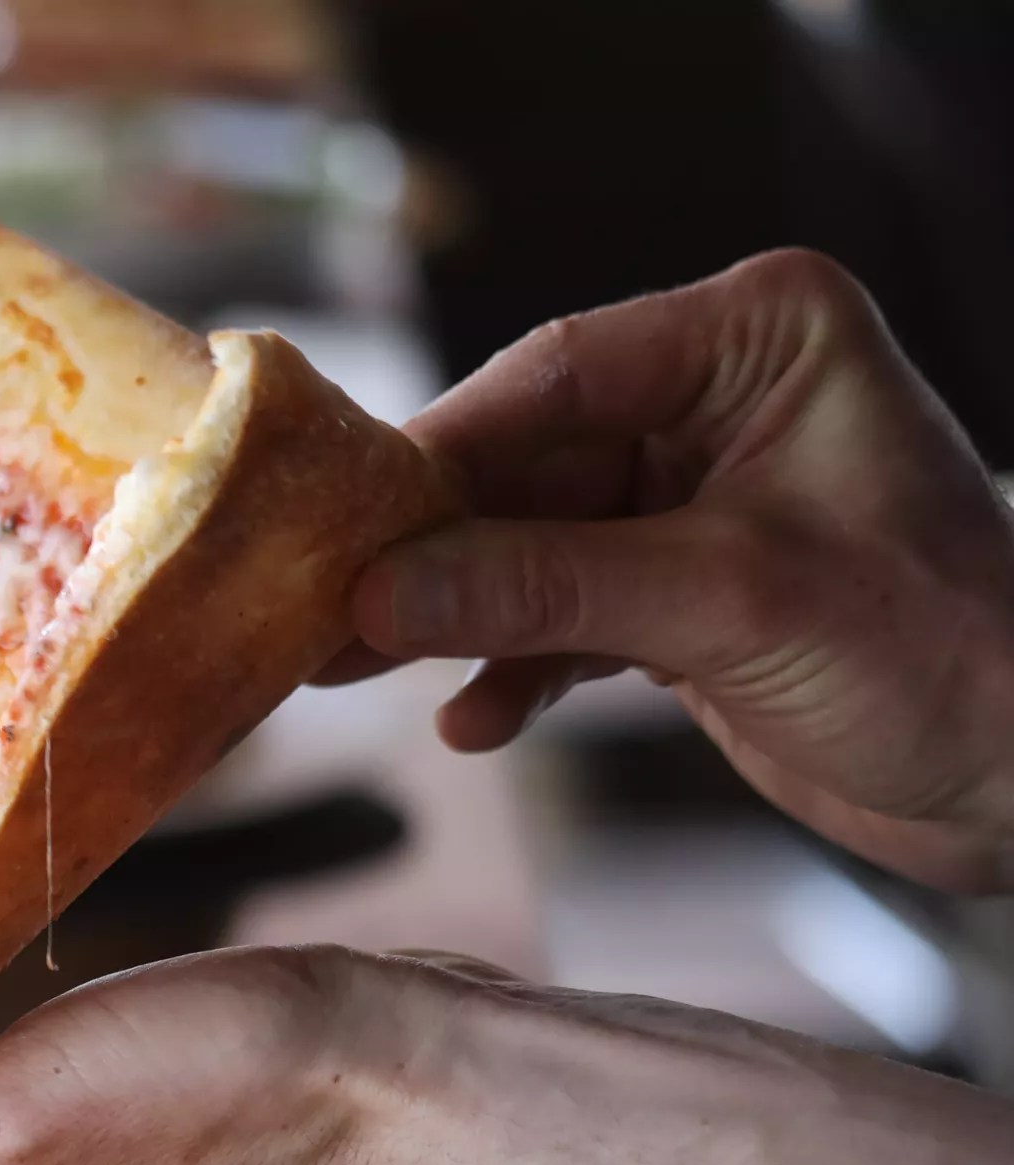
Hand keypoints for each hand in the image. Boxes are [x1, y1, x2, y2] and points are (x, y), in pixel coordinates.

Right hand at [336, 249, 1013, 892]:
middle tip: (317, 611)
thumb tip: (379, 592)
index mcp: (759, 338)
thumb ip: (544, 591)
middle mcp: (720, 399)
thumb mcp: (728, 605)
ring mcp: (693, 496)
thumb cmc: (948, 656)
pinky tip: (472, 724)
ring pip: (524, 543)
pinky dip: (511, 669)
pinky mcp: (678, 588)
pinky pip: (557, 612)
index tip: (340, 527)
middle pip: (521, 462)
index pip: (556, 373)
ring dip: (450, 616)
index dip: (441, 453)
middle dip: (428, 550)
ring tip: (351, 672)